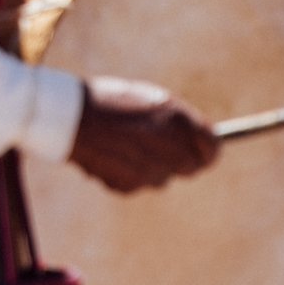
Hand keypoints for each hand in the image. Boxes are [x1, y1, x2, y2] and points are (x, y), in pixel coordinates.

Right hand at [68, 77, 218, 193]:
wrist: (70, 116)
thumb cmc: (109, 101)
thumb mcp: (149, 100)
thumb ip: (177, 122)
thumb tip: (197, 141)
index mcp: (179, 120)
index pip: (213, 146)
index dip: (208, 149)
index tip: (202, 151)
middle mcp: (172, 148)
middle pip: (191, 166)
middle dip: (179, 160)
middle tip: (159, 149)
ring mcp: (153, 170)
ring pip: (162, 176)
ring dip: (150, 166)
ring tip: (124, 144)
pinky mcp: (132, 185)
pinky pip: (137, 183)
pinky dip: (128, 174)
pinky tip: (110, 155)